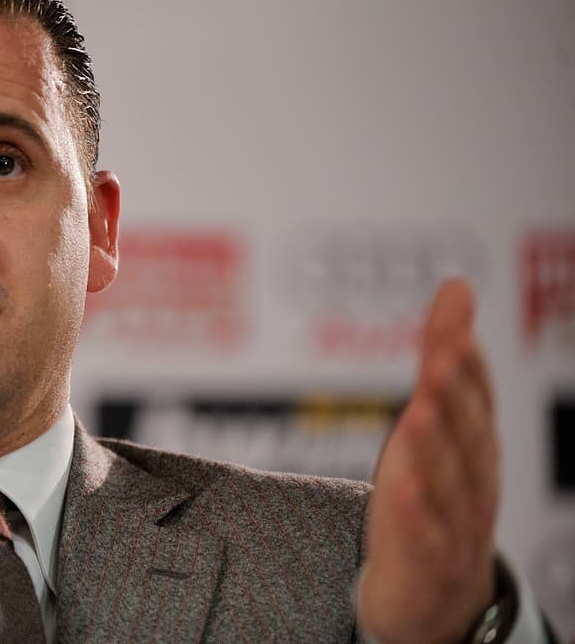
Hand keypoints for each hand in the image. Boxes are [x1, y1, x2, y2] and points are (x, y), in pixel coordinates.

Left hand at [358, 279, 499, 643]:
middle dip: (456, 395)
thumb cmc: (434, 492)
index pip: (476, 395)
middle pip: (467, 434)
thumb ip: (442, 354)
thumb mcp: (434, 419)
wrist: (433, 591)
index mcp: (475, 441)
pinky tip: (400, 488)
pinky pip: (425, 536)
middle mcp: (474, 478)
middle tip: (442, 357)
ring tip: (417, 410)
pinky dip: (415, 513)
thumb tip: (457, 286)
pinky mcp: (429, 559)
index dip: (467, 362)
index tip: (453, 326)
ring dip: (435, 446)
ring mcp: (456, 521)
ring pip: (449, 481)